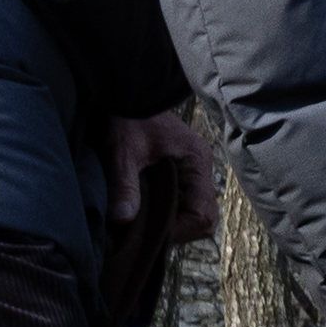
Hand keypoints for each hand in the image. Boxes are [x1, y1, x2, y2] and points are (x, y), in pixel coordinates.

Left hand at [99, 108, 217, 326]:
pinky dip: (164, 213)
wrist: (126, 91)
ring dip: (169, 223)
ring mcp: (191, 171)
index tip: (149, 235)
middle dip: (175, 231)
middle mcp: (200, 169)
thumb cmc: (127, 117)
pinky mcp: (178, 172)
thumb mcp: (123, 149)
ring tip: (140, 227)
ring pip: (191, 212)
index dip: (179, 232)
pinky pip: (180, 203)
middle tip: (142, 236)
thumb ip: (124, 184)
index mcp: (197, 162)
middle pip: (202, 218)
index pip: (203, 215)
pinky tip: (141, 215)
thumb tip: (122, 221)